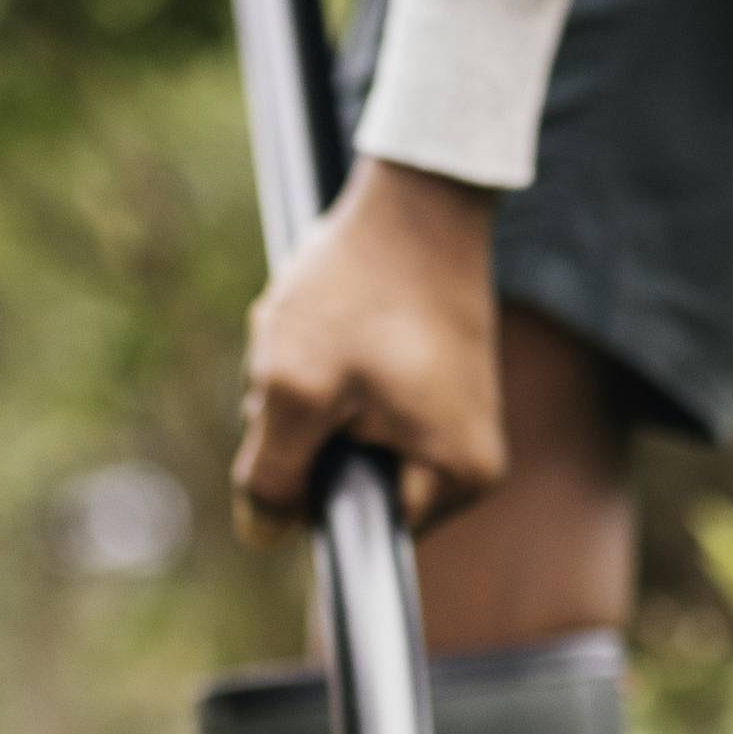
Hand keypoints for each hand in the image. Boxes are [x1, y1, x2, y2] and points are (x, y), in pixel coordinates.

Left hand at [234, 159, 504, 540]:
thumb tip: (263, 534)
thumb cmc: (363, 287)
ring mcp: (455, 424)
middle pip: (351, 487)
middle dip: (305, 437)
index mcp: (453, 479)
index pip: (357, 535)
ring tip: (322, 338)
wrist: (419, 198)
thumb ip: (271, 474)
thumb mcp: (294, 385)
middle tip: (305, 366)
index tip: (293, 436)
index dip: (306, 495)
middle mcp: (469, 463)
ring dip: (311, 400)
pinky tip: (336, 328)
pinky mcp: (439, 389)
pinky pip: (364, 409)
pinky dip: (332, 375)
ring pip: (348, 444)